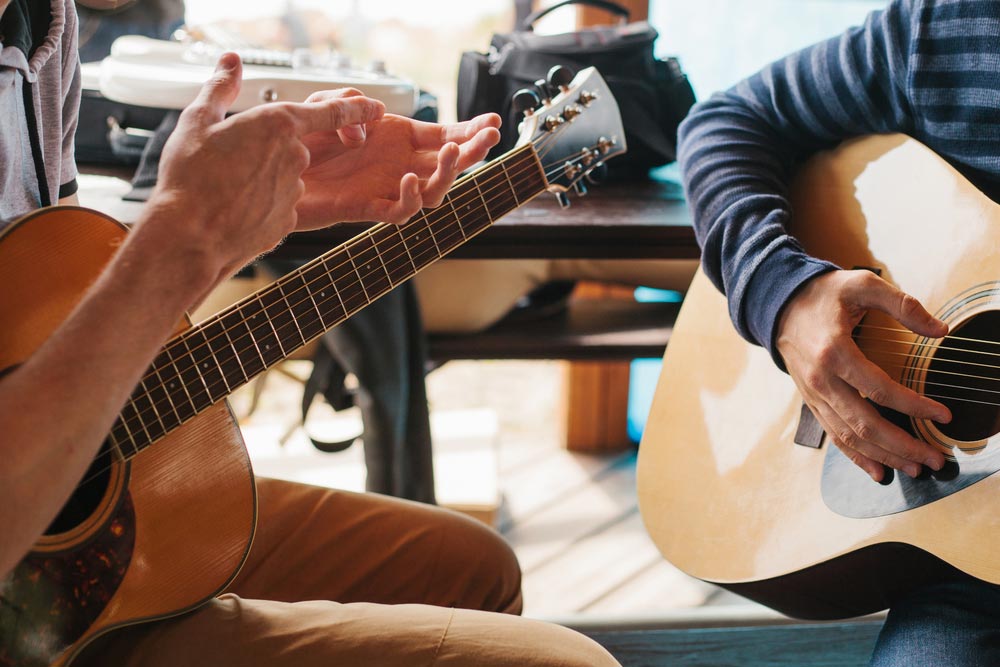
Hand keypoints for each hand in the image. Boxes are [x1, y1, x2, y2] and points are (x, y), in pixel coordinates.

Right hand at [147, 54, 384, 280]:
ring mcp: (295, 190)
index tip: (377, 108)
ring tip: (228, 187)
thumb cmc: (190, 177)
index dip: (357, 109)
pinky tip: (236, 209)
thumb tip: (231, 61)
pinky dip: (263, 205)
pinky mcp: (290, 218)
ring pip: (287, 177)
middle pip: (296, 147)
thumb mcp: (198, 121)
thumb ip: (220, 88)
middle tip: (233, 161)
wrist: (190, 235)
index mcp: (278, 124)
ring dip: (264, 180)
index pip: (332, 112)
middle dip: (270, 152)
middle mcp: (295, 156)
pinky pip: (280, 205)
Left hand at [294, 89, 500, 228]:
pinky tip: (408, 180)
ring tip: (449, 153)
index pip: (443, 135)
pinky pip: (400, 212)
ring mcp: (385, 187)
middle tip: (489, 138)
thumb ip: (351, 103)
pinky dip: (410, 199)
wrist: (271, 170)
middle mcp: (397, 164)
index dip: (470, 131)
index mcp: (396, 138)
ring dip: (447, 173)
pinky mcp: (367, 207)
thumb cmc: (299, 140)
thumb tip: (376, 119)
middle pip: (448, 163)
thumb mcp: (325, 103)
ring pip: (433, 191)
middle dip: (473, 151)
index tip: (493, 122)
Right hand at [776, 269, 951, 481]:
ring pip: (850, 436)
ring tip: (915, 468)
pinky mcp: (812, 402)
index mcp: (835, 352)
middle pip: (865, 424)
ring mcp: (814, 395)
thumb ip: (902, 305)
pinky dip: (856, 457)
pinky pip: (834, 436)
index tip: (942, 415)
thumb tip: (940, 330)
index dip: (914, 406)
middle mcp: (822, 380)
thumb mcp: (862, 286)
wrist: (779, 305)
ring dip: (884, 456)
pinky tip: (879, 470)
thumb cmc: (823, 295)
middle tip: (934, 458)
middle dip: (903, 445)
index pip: (880, 388)